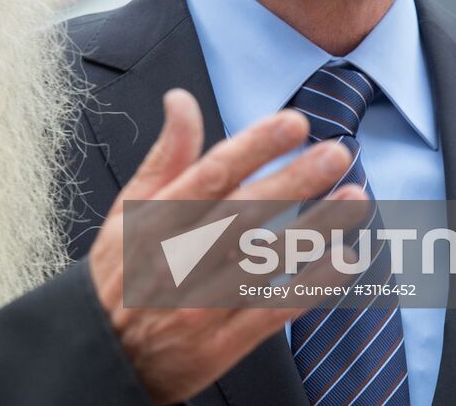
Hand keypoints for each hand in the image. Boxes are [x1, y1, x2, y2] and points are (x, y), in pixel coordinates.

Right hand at [87, 89, 362, 404]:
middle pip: (244, 213)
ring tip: (355, 200)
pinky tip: (344, 261)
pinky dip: (310, 286)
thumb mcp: (129, 210)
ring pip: (265, 260)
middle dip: (294, 181)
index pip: (211, 174)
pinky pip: (272, 310)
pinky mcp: (220, 342)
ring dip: (314, 228)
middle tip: (336, 154)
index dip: (254, 147)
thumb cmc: (118, 273)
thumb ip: (165, 156)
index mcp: (156, 220)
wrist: (100, 355)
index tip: (294, 123)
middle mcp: (179, 258)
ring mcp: (201, 302)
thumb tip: (181, 100)